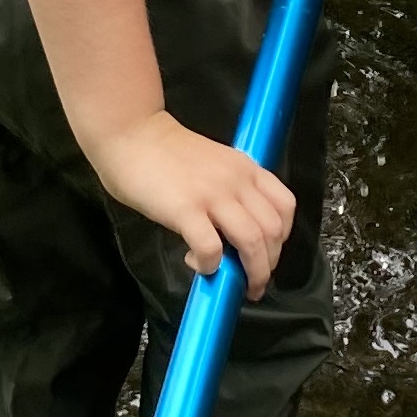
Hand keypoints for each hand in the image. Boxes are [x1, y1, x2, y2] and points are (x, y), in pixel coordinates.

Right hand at [85, 111, 296, 286]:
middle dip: (268, 264)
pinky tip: (199, 264)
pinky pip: (211, 248)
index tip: (269, 252)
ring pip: (252, 242)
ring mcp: (212, 195)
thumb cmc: (165, 151)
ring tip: (236, 284)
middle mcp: (236, 181)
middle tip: (253, 280)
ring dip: (250, 272)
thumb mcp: (214, 165)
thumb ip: (229, 193)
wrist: (132, 132)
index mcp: (245, 169)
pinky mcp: (185, 209)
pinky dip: (210, 264)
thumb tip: (231, 235)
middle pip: (273, 231)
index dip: (282, 237)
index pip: (285, 206)